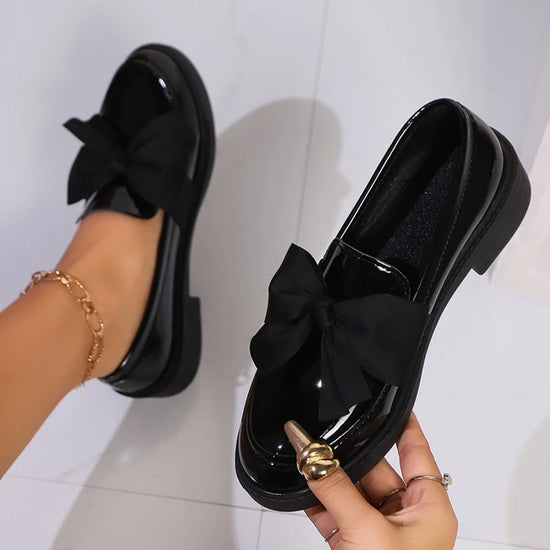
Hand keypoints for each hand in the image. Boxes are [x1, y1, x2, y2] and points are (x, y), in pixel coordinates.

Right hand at [303, 414, 456, 548]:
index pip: (417, 453)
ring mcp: (379, 533)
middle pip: (375, 471)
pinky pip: (336, 514)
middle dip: (348, 456)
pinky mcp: (355, 546)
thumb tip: (310, 457)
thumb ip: (336, 489)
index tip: (393, 403)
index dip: (404, 426)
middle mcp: (406, 519)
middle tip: (321, 439)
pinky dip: (319, 502)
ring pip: (352, 493)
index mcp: (429, 510)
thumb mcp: (367, 530)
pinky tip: (303, 488)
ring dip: (328, 480)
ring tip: (307, 461)